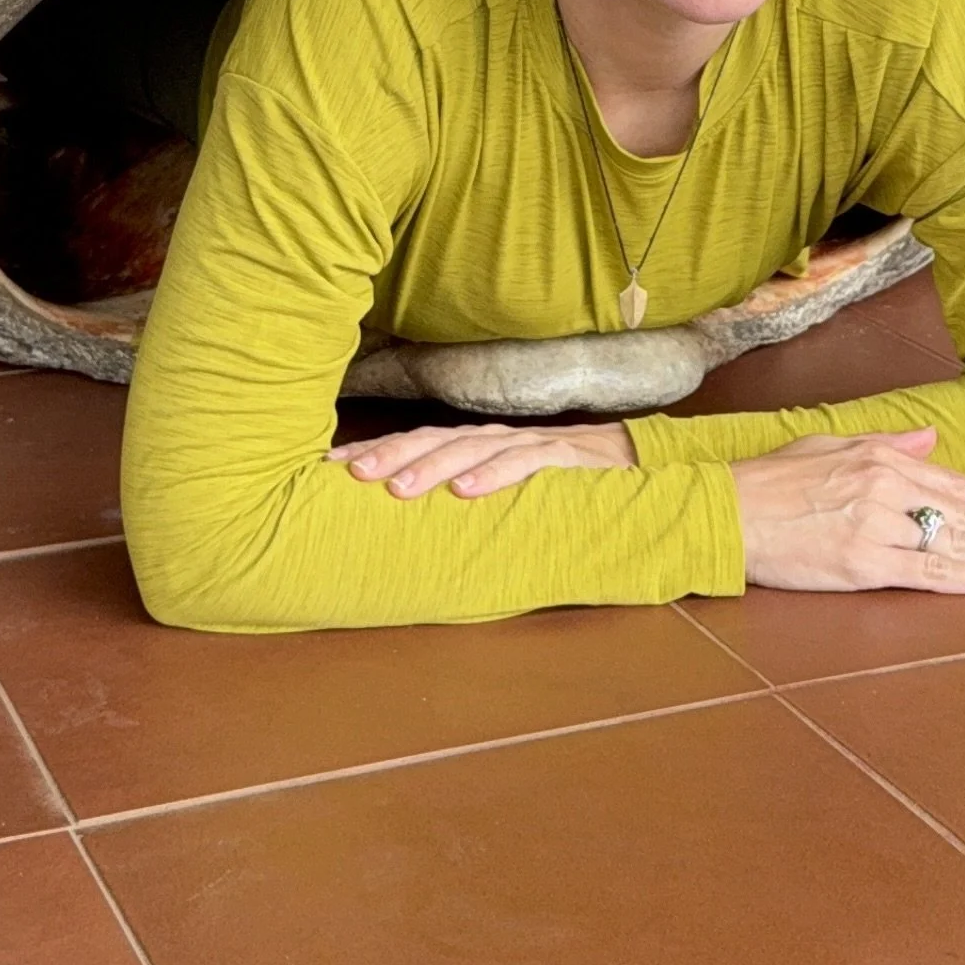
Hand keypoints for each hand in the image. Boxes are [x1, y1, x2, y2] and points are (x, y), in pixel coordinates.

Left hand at [328, 418, 637, 498]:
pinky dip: (493, 476)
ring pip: (471, 449)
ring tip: (398, 488)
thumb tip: (408, 526)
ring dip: (432, 467)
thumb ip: (464, 495)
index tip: (329, 467)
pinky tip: (466, 491)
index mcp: (475, 444)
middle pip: (434, 439)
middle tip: (353, 474)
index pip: (416, 441)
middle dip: (391, 454)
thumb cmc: (558, 485)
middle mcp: (494, 438)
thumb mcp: (504, 490)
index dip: (375, 450)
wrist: (634, 464)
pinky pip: (524, 464)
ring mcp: (528, 444)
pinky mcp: (563, 458)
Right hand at [731, 425, 964, 595]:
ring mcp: (876, 527)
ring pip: (954, 543)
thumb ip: (885, 443)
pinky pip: (928, 573)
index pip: (951, 482)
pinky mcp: (863, 564)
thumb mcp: (829, 444)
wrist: (727, 512)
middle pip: (962, 514)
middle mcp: (885, 489)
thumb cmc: (770, 481)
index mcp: (879, 459)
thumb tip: (929, 438)